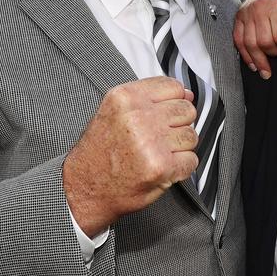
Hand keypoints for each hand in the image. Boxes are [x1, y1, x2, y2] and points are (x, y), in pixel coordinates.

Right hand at [63, 77, 198, 235]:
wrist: (85, 188)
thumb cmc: (101, 151)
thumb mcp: (116, 112)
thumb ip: (151, 99)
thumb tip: (188, 93)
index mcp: (125, 97)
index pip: (174, 86)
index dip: (173, 102)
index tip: (162, 115)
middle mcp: (137, 116)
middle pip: (186, 110)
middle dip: (178, 125)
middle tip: (157, 139)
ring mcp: (150, 142)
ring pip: (191, 136)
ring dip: (179, 148)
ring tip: (156, 154)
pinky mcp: (161, 166)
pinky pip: (191, 160)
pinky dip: (181, 168)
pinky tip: (161, 169)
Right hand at [233, 0, 276, 78]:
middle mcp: (259, 7)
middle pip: (264, 42)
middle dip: (274, 51)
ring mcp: (247, 12)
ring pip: (249, 44)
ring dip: (259, 58)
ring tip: (266, 68)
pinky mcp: (239, 17)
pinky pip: (238, 40)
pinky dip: (245, 55)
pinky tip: (253, 64)